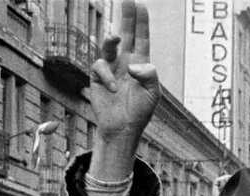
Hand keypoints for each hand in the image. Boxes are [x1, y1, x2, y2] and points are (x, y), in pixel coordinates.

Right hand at [87, 1, 160, 172]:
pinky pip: (100, 66)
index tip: (140, 5)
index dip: (141, 23)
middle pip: (126, 33)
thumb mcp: (153, 94)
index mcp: (141, 64)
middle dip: (126, 16)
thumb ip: (149, 76)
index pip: (141, 39)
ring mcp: (111, 67)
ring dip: (111, 39)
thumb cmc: (139, 112)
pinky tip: (114, 89)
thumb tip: (134, 63)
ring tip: (116, 37)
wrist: (122, 128)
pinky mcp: (97, 76)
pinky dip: (107, 76)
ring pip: (108, 44)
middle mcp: (125, 62)